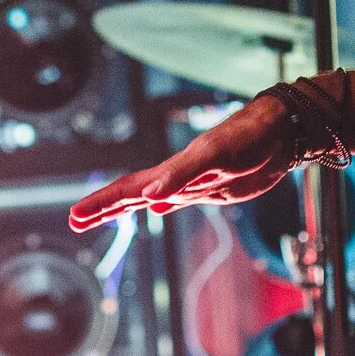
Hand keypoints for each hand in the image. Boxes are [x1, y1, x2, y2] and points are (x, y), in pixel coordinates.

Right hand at [69, 93, 294, 229]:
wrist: (279, 133)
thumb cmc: (247, 138)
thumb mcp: (214, 156)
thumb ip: (181, 176)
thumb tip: (150, 198)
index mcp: (170, 171)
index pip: (126, 190)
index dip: (100, 204)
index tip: (75, 218)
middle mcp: (175, 178)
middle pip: (131, 194)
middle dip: (102, 208)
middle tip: (75, 222)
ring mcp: (192, 183)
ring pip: (150, 197)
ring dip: (125, 207)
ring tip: (102, 216)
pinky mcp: (212, 187)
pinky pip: (176, 199)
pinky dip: (161, 204)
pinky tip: (158, 209)